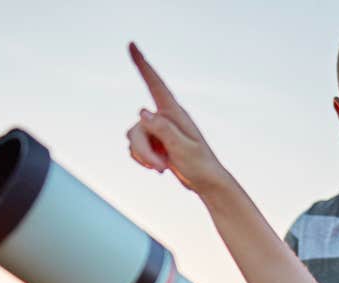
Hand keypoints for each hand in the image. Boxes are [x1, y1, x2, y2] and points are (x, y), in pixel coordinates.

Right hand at [127, 43, 230, 193]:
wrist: (206, 182)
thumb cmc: (200, 165)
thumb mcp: (184, 148)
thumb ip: (163, 130)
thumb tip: (142, 112)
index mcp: (175, 113)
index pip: (156, 84)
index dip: (143, 64)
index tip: (131, 44)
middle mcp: (164, 118)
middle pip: (136, 127)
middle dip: (143, 151)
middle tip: (160, 167)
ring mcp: (158, 130)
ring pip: (133, 139)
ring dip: (144, 158)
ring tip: (163, 168)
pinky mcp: (154, 143)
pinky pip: (135, 148)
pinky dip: (142, 160)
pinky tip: (159, 167)